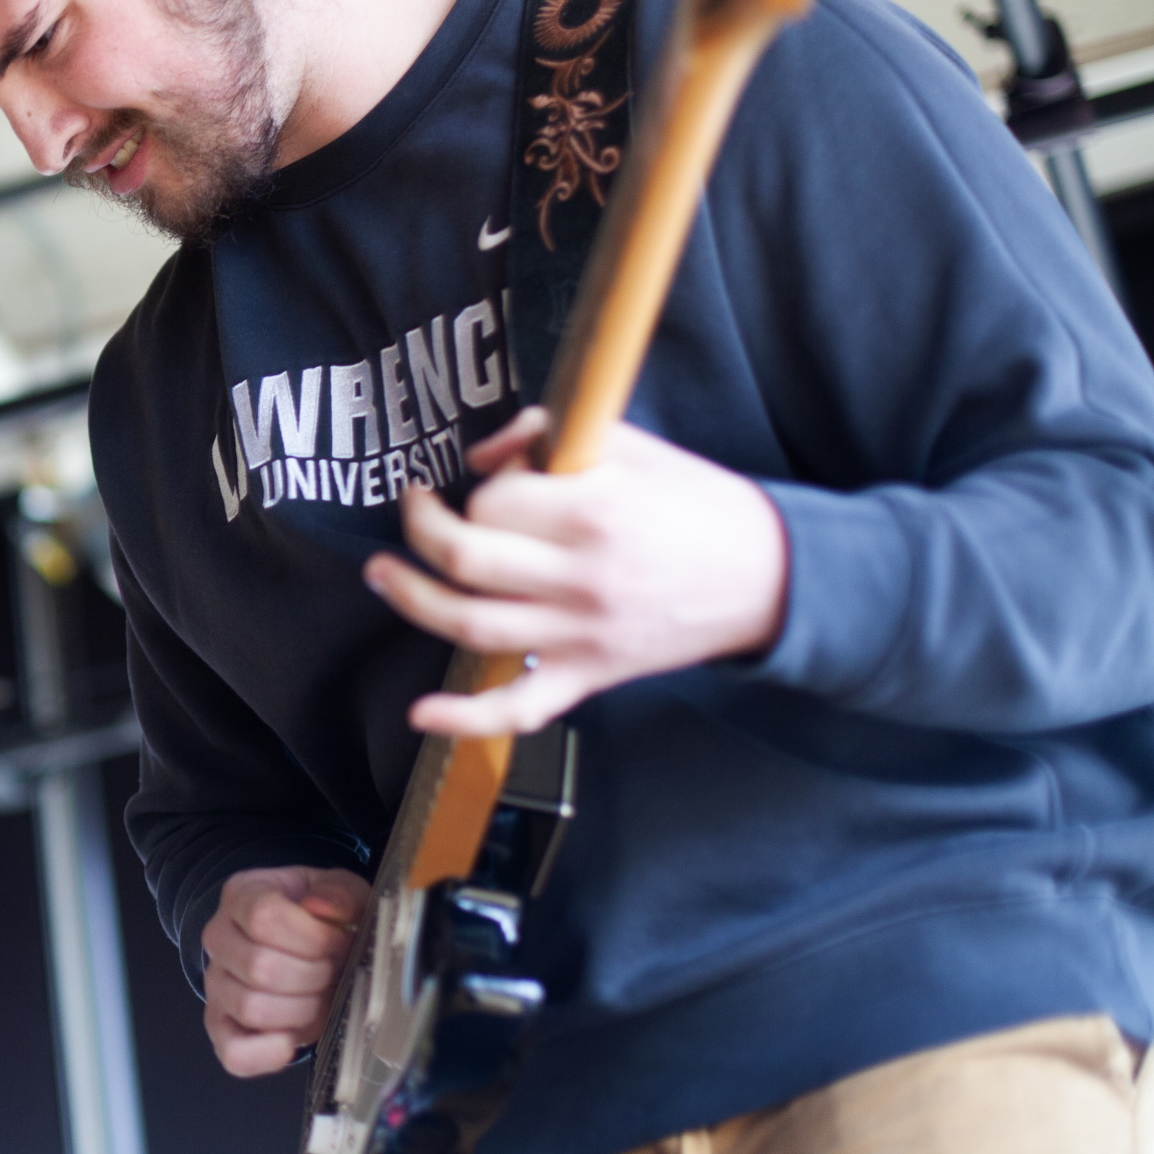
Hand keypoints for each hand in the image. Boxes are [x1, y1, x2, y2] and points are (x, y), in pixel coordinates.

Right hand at [202, 866, 370, 1076]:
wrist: (308, 948)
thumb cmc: (321, 919)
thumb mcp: (340, 891)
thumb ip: (338, 893)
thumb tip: (322, 907)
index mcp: (242, 895)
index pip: (264, 916)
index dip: (310, 936)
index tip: (337, 939)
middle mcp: (219, 938)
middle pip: (260, 966)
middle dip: (312, 974)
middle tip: (330, 970)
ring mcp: (216, 984)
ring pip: (252, 1008)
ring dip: (300, 1009)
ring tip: (317, 996)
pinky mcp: (220, 1027)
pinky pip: (234, 1053)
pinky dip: (269, 1053)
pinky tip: (293, 1037)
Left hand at [364, 406, 787, 736]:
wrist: (769, 578)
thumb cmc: (698, 503)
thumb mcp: (632, 445)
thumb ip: (550, 434)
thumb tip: (483, 454)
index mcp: (597, 512)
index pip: (496, 498)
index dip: (479, 484)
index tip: (486, 476)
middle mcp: (583, 579)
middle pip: (468, 560)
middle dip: (422, 531)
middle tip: (414, 509)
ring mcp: (582, 636)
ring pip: (473, 628)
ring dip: (413, 600)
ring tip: (384, 574)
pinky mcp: (589, 676)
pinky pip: (519, 708)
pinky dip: (464, 718)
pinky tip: (421, 713)